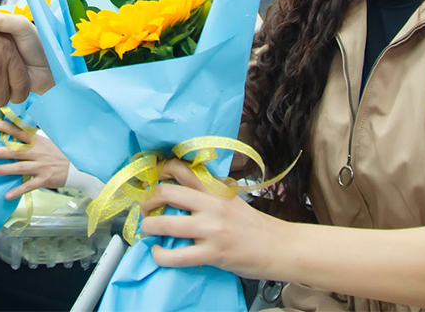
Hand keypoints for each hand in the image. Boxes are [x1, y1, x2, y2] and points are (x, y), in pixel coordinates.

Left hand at [0, 121, 70, 199]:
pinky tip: (7, 195)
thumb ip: (33, 141)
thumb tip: (15, 135)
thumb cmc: (60, 153)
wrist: (78, 167)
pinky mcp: (44, 180)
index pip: (20, 133)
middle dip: (3, 152)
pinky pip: (29, 186)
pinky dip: (18, 191)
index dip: (6, 127)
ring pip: (21, 168)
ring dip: (6, 169)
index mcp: (39, 142)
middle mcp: (39, 153)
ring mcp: (41, 167)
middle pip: (18, 152)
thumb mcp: (48, 142)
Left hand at [138, 159, 284, 279]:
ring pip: (165, 223)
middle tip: (144, 209)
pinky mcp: (213, 253)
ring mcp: (211, 229)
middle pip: (166, 192)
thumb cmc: (254, 226)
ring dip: (148, 228)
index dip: (158, 171)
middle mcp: (211, 204)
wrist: (280, 246)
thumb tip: (179, 194)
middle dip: (146, 201)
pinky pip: (176, 256)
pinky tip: (159, 253)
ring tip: (147, 231)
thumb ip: (208, 195)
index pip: (181, 168)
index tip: (149, 180)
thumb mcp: (231, 200)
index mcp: (215, 189)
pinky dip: (160, 255)